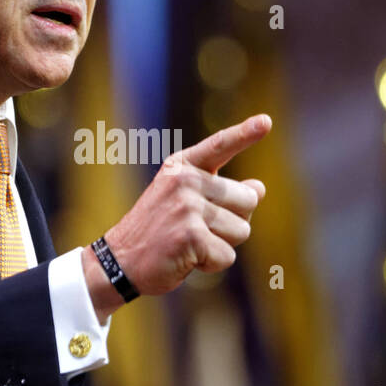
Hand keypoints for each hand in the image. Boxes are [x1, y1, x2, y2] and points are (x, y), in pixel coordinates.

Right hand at [81, 114, 270, 320]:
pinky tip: (187, 260)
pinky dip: (212, 264)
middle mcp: (185, 181)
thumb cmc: (158, 232)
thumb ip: (220, 192)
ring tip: (190, 244)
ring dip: (222, 245)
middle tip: (199, 229)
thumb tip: (260, 188)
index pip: (220, 145)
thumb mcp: (184, 201)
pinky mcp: (191, 236)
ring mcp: (188, 207)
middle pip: (248, 200)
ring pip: (242, 230)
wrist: (119, 262)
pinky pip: (227, 255)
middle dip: (234, 221)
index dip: (245, 133)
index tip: (266, 121)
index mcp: (182, 167)